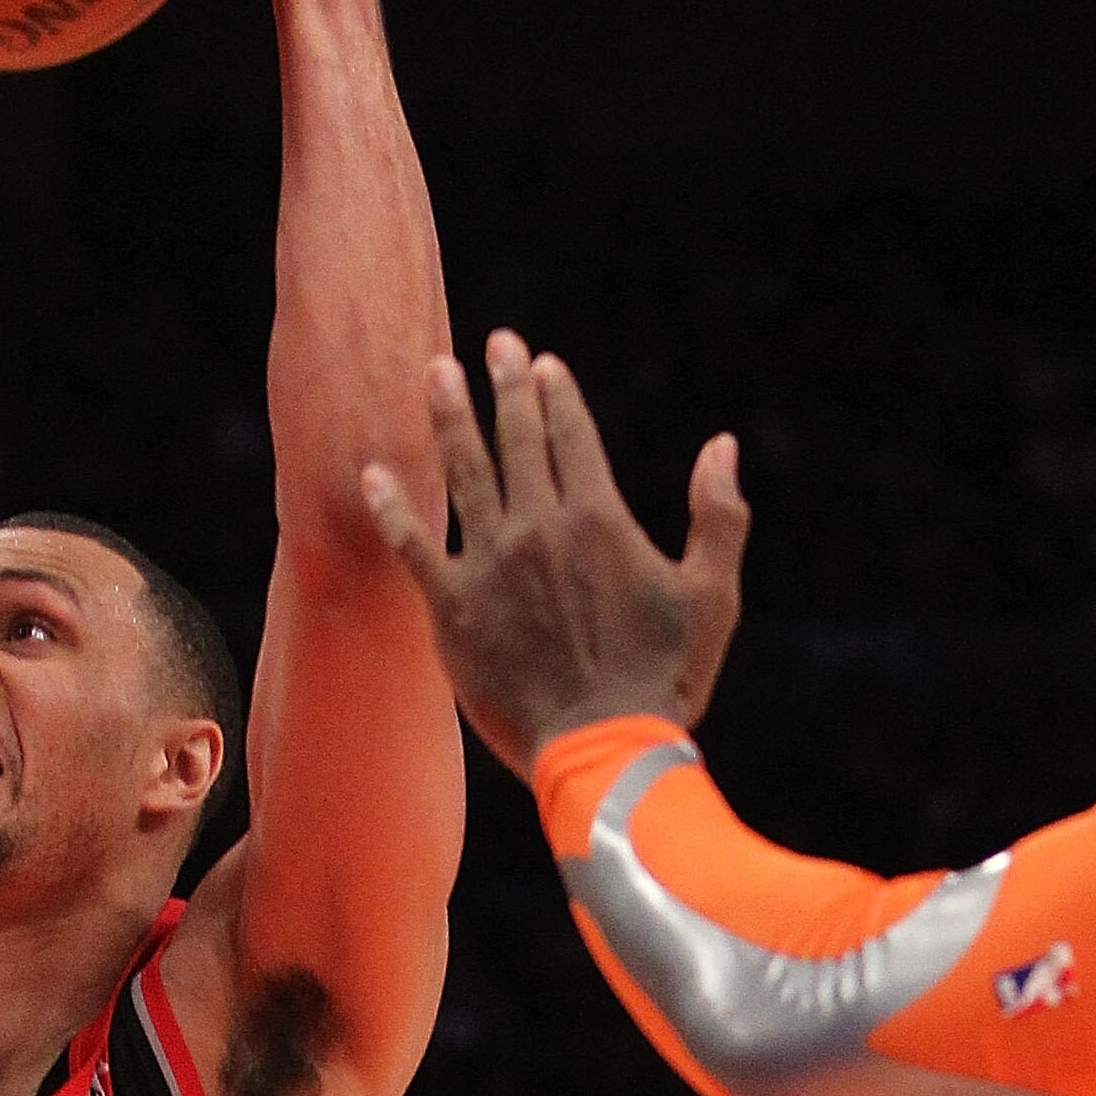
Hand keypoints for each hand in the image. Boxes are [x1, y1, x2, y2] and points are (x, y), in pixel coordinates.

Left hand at [361, 333, 747, 778]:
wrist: (603, 750)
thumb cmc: (665, 679)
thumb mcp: (713, 596)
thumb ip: (718, 516)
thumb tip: (722, 446)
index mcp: (598, 519)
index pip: (573, 436)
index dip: (556, 395)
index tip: (542, 364)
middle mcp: (540, 528)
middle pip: (518, 439)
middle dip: (506, 386)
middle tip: (494, 345)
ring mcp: (491, 566)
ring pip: (465, 472)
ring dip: (450, 417)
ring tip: (436, 371)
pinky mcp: (452, 609)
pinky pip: (414, 547)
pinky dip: (393, 508)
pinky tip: (373, 472)